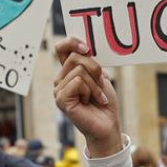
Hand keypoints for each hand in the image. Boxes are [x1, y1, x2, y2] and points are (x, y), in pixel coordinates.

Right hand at [53, 37, 121, 156]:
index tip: (87, 47)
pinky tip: (91, 102)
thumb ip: (90, 63)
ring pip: (79, 70)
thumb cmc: (104, 102)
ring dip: (95, 84)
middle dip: (94, 69)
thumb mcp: (100, 77)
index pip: (61, 48)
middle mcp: (60, 80)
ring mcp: (58, 90)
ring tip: (97, 97)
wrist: (108, 124)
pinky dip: (90, 91)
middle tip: (100, 85)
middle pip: (75, 57)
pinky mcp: (61, 100)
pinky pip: (78, 82)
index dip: (72, 42)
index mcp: (68, 72)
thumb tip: (85, 48)